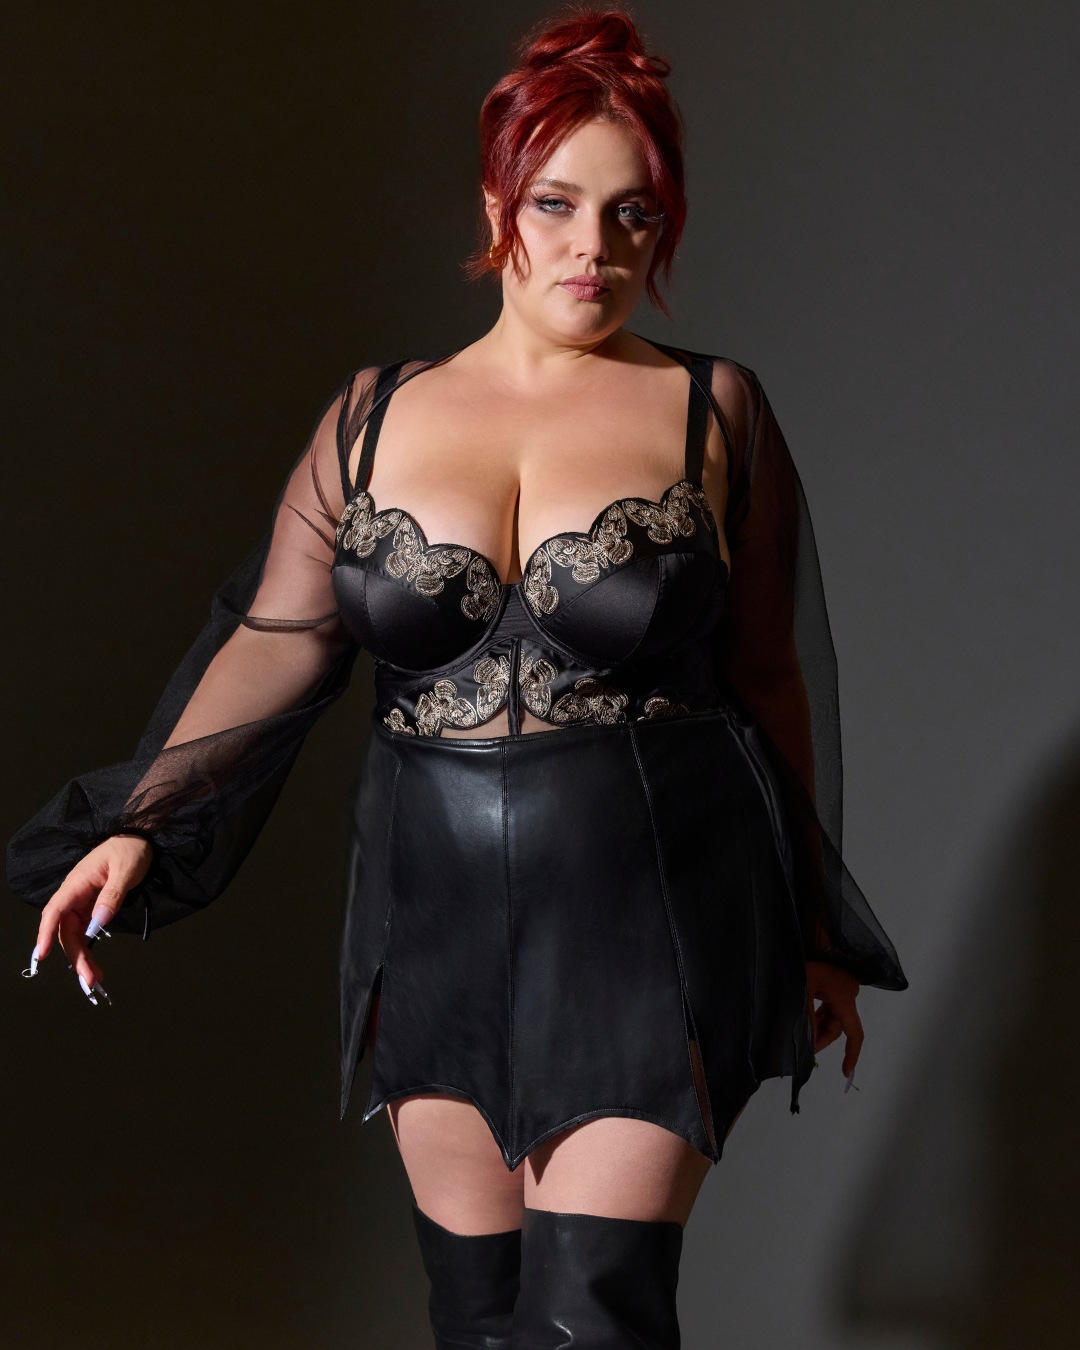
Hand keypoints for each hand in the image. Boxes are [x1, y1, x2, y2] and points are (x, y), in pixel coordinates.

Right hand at [32, 836, 152, 999]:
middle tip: (89, 979)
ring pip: (74, 936)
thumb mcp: (125, 871)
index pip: (55, 911)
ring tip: (94, 979)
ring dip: (81, 958)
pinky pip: (84, 932)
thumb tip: (97, 924)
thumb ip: (112, 897)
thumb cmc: (130, 850)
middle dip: (75, 956)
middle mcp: (74, 895)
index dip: (46, 933)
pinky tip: (94, 966)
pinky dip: (88, 949)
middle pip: (66, 931)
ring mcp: (82, 903)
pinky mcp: (91, 908)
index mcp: (77, 884)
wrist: (138, 838)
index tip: (42, 955)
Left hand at [806, 960, 862, 1077]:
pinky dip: (818, 1016)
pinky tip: (806, 1020)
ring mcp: (842, 989)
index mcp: (844, 995)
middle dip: (822, 1038)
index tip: (847, 1072)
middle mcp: (848, 993)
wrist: (803, 935)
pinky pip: (828, 1007)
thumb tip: (810, 1042)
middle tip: (805, 1049)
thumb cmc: (802, 958)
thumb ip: (807, 1017)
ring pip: (832, 1018)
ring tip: (802, 1033)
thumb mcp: (802, 989)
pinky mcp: (834, 985)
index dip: (852, 1054)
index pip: (854, 1032)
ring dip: (818, 1027)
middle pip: (839, 1026)